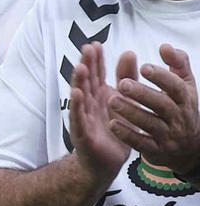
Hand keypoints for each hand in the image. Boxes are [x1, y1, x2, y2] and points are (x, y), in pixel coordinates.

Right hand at [67, 43, 131, 183]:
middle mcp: (88, 104)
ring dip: (78, 82)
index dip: (95, 60)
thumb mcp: (123, 100)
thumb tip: (129, 52)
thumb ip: (126, 78)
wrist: (106, 160)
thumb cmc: (112, 129)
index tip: (95, 45)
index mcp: (98, 95)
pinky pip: (78, 117)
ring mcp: (82, 117)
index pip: (96, 74)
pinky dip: (76, 106)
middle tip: (87, 50)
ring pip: (79, 97)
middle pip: (86, 82)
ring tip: (81, 68)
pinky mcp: (81, 132)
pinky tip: (76, 94)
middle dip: (86, 65)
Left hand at [110, 44, 199, 174]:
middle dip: (142, 94)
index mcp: (186, 99)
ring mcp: (168, 135)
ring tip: (111, 100)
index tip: (143, 67)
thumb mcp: (185, 86)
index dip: (161, 77)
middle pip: (162, 105)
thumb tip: (165, 46)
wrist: (188, 148)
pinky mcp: (156, 150)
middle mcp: (179, 117)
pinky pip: (141, 142)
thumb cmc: (181, 109)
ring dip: (130, 112)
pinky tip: (112, 124)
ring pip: (149, 123)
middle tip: (122, 83)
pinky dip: (126, 134)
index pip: (176, 87)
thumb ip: (177, 64)